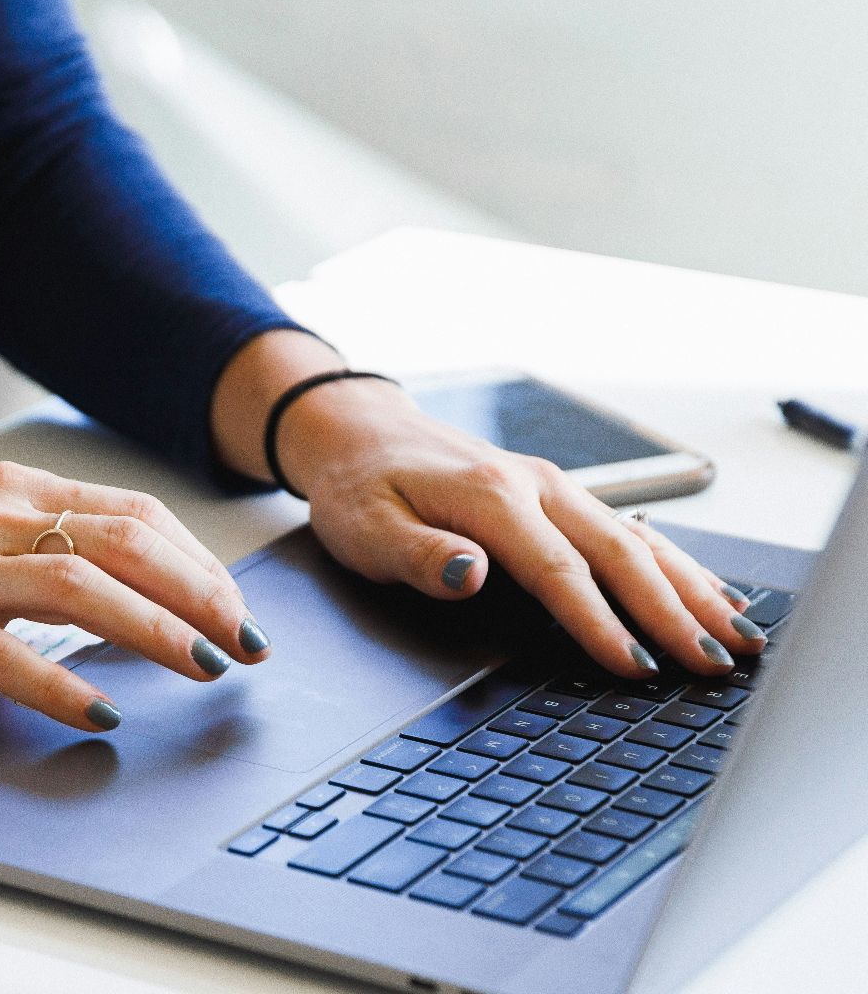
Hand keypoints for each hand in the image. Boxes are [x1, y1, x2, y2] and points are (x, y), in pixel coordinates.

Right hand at [0, 461, 270, 731]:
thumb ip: (30, 548)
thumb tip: (122, 591)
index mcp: (3, 492)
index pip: (131, 512)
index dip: (198, 560)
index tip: (236, 607)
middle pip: (126, 542)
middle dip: (203, 594)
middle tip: (247, 643)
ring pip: (85, 587)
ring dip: (159, 631)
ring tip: (204, 669)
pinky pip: (10, 656)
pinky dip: (66, 686)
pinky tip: (102, 714)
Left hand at [269, 374, 760, 677]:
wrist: (360, 432)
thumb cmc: (360, 487)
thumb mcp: (366, 528)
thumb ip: (420, 555)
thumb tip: (472, 573)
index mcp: (490, 497)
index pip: (558, 570)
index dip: (599, 622)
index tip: (635, 665)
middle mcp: (535, 487)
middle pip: (620, 555)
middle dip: (673, 612)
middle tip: (714, 664)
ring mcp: (555, 488)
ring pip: (639, 541)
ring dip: (692, 589)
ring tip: (738, 637)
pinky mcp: (560, 496)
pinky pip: (631, 531)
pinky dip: (677, 564)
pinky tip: (710, 594)